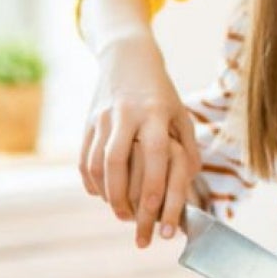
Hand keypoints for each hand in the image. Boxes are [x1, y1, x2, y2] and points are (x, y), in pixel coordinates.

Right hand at [79, 32, 200, 247]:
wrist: (127, 58)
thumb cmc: (159, 91)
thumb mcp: (179, 111)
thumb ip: (188, 144)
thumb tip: (192, 178)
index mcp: (155, 112)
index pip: (154, 152)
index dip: (152, 183)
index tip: (153, 211)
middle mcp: (127, 114)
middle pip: (118, 160)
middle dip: (121, 196)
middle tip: (129, 220)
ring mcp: (104, 117)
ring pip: (96, 162)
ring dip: (105, 192)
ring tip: (117, 211)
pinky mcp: (88, 121)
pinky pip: (84, 158)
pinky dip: (91, 181)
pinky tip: (101, 194)